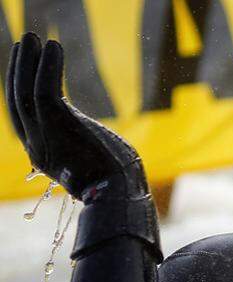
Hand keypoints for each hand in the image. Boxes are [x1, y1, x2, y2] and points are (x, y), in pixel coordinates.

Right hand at [6, 33, 146, 200]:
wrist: (121, 198)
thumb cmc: (120, 183)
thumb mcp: (95, 163)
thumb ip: (84, 146)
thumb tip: (95, 137)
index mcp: (44, 157)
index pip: (23, 119)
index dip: (20, 91)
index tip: (25, 69)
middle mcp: (37, 149)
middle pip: (16, 103)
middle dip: (17, 71)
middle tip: (23, 45)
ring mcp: (44, 138)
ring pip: (24, 92)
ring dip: (26, 62)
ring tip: (33, 37)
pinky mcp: (57, 126)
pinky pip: (44, 89)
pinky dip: (46, 66)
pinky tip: (52, 46)